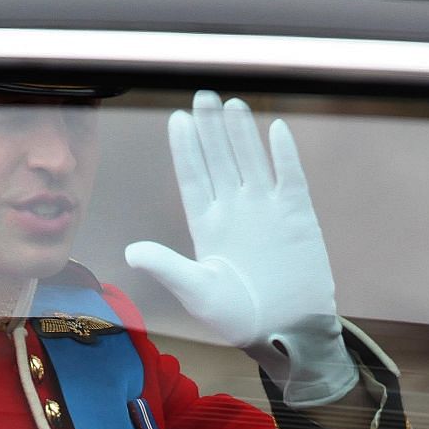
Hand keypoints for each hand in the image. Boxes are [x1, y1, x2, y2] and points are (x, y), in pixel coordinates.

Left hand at [125, 91, 359, 407]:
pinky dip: (284, 154)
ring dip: (242, 134)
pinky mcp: (298, 216)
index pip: (193, 178)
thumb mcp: (198, 292)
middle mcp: (235, 212)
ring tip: (231, 105)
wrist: (287, 332)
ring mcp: (266, 210)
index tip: (177, 120)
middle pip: (220, 159)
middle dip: (210, 129)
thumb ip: (168, 267)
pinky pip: (290, 176)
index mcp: (207, 226)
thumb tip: (131, 252)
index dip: (186, 149)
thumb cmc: (239, 319)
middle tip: (202, 96)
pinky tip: (275, 129)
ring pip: (251, 160)